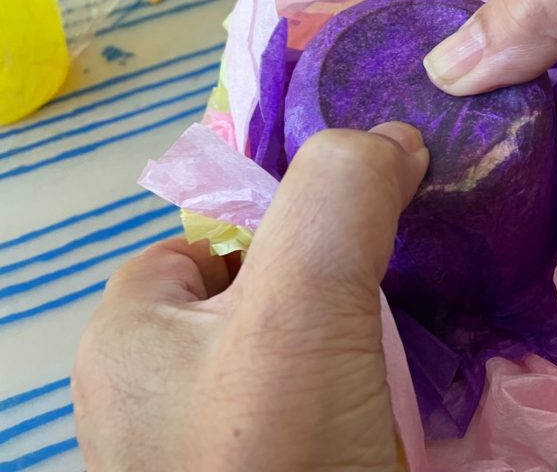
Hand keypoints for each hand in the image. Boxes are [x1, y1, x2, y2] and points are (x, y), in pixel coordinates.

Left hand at [72, 124, 428, 471]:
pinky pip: (314, 420)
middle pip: (262, 299)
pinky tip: (394, 416)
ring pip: (296, 365)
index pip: (212, 238)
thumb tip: (392, 139)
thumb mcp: (299, 305)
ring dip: (357, 354)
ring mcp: (205, 448)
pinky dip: (360, 408)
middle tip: (392, 298)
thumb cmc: (269, 455)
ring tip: (407, 359)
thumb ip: (337, 201)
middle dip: (333, 290)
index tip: (356, 236)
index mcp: (127, 337)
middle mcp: (154, 396)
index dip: (288, 222)